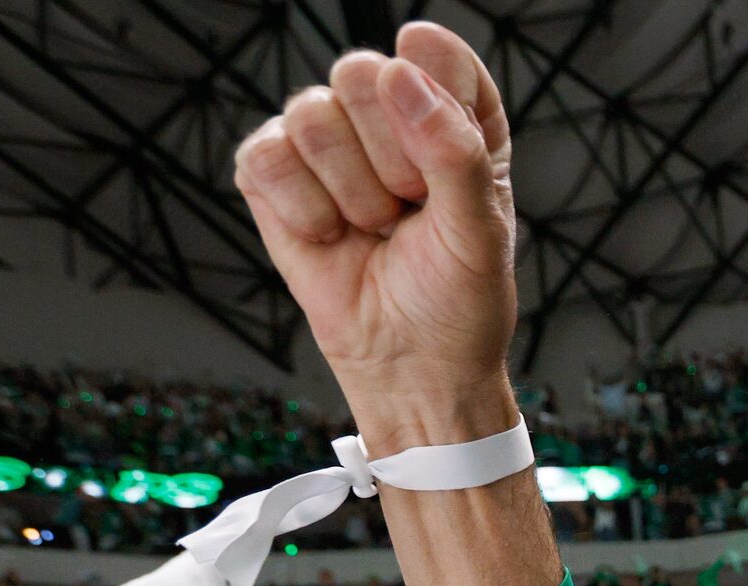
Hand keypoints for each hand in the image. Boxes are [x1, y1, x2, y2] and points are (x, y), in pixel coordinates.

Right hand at [233, 23, 518, 439]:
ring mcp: (326, 141)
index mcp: (454, 117)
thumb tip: (398, 74)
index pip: (436, 56)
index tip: (443, 157)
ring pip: (312, 116)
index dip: (434, 97)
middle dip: (389, 158)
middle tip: (408, 211)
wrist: (411, 367)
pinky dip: (303, 210)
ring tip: (373, 230)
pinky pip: (267, 156)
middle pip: (361, 73)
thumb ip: (454, 149)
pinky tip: (330, 237)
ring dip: (350, 193)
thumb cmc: (456, 302)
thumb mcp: (480, 230)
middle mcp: (388, 115)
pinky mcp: (274, 174)